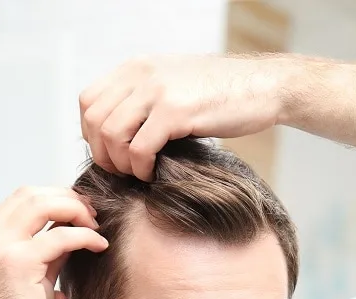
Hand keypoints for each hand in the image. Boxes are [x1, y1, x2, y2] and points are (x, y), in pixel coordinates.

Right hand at [0, 187, 107, 298]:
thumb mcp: (28, 280)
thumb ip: (43, 253)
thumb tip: (70, 230)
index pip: (19, 199)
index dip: (54, 197)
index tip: (80, 211)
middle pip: (30, 193)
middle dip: (67, 198)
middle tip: (93, 214)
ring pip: (42, 204)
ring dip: (76, 210)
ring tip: (96, 226)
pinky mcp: (17, 263)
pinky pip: (60, 236)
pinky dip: (85, 236)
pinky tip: (100, 245)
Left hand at [79, 54, 286, 180]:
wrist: (267, 86)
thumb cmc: (225, 93)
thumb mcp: (175, 84)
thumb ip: (145, 99)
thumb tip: (118, 133)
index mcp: (137, 67)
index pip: (88, 100)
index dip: (91, 133)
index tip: (111, 152)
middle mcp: (142, 74)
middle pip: (94, 119)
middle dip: (102, 153)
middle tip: (121, 171)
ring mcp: (157, 91)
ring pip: (111, 135)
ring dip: (120, 163)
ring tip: (139, 173)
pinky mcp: (176, 112)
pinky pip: (139, 148)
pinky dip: (141, 168)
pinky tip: (154, 173)